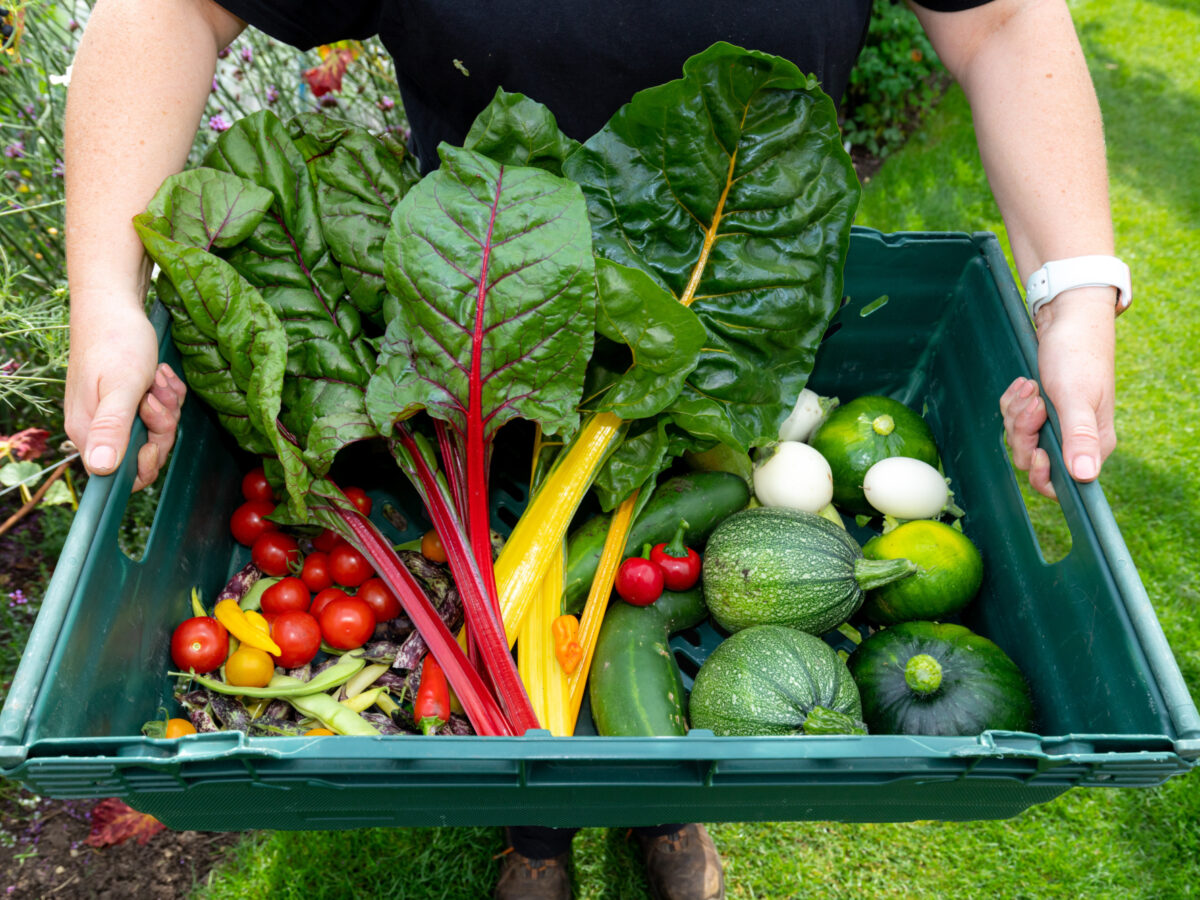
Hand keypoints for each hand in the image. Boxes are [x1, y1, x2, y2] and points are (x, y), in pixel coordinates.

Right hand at [64, 303, 185, 491]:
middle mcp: (99, 427)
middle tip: (156, 395)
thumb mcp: (121, 387)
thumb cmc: (116, 342)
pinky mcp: (130, 399)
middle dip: (162, 425)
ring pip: (157, 430)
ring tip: (158, 378)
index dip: (146, 463)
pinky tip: (161, 374)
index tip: (155, 437)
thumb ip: (112, 427)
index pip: (119, 476)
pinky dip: (167, 394)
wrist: (115, 307)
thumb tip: (101, 468)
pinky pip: (160, 411)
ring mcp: (116, 413)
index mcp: (89, 431)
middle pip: (146, 452)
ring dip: (167, 405)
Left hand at [1000, 287, 1116, 499]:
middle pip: (1031, 457)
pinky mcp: (1039, 409)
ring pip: (1019, 437)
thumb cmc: (1077, 355)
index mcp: (1093, 443)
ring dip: (1017, 411)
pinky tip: (1024, 383)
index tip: (1036, 450)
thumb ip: (1080, 437)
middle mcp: (1074, 438)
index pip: (1062, 484)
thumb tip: (1085, 476)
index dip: (1042, 474)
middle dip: (1024, 430)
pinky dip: (1013, 401)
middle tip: (1034, 400)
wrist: (1068, 319)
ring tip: (1030, 385)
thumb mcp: (1077, 397)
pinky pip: (1013, 418)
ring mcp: (1055, 423)